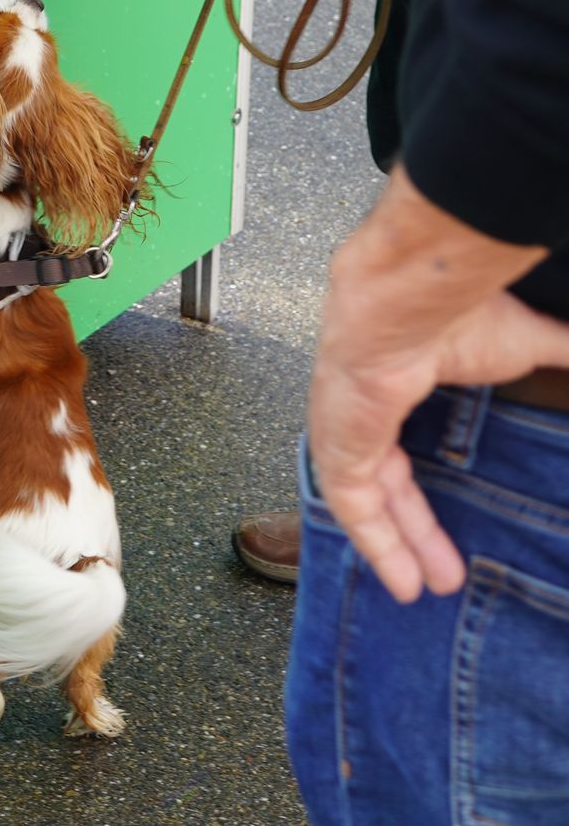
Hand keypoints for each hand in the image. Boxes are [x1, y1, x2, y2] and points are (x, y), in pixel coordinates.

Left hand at [308, 168, 561, 603]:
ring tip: (428, 587)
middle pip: (384, 483)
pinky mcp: (337, 443)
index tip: (447, 532)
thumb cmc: (459, 313)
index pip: (397, 454)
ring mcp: (342, 426)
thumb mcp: (524, 344)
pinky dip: (374, 543)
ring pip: (364, 500)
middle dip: (415, 530)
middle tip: (447, 574)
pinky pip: (350, 505)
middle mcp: (359, 410)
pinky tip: (398, 578)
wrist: (409, 297)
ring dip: (396, 544)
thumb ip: (562, 352)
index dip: (417, 497)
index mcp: (390, 386)